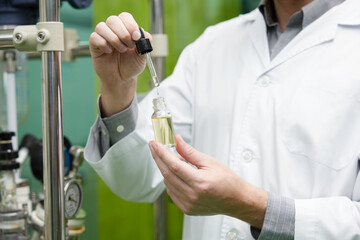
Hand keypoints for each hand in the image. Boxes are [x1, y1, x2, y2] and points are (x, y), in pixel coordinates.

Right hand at [89, 12, 151, 115]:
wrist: (122, 79)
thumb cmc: (131, 65)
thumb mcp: (142, 54)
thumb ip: (144, 42)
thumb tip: (140, 33)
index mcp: (125, 29)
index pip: (125, 17)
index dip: (130, 25)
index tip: (136, 37)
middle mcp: (113, 30)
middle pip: (113, 20)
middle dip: (123, 33)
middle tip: (129, 46)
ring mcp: (103, 37)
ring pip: (102, 27)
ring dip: (114, 39)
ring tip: (121, 50)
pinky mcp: (94, 45)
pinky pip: (94, 37)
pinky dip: (103, 44)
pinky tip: (109, 52)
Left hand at [149, 135, 267, 228]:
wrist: (236, 200)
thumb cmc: (227, 181)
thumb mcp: (210, 162)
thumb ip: (190, 152)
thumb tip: (176, 141)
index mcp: (199, 182)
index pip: (174, 165)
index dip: (162, 153)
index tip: (155, 144)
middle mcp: (192, 196)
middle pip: (167, 174)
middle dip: (159, 159)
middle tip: (154, 147)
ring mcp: (188, 205)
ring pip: (168, 183)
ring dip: (166, 169)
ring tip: (173, 160)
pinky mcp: (187, 209)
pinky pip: (171, 193)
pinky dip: (170, 181)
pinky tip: (176, 173)